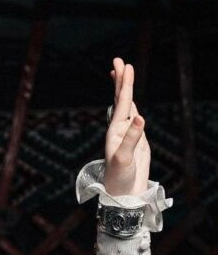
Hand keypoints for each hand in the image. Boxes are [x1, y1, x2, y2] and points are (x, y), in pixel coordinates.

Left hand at [104, 57, 150, 195]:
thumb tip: (140, 117)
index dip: (123, 83)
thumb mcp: (124, 158)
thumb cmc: (119, 178)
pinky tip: (130, 102)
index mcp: (115, 131)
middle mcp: (119, 129)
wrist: (123, 194)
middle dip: (121, 80)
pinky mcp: (136, 141)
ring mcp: (128, 134)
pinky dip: (132, 106)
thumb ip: (131, 138)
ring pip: (126, 107)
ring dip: (125, 91)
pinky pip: (133, 119)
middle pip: (120, 100)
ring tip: (123, 74)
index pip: (120, 102)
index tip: (123, 65)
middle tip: (119, 60)